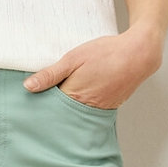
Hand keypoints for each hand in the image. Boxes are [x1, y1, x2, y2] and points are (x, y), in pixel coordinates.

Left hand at [22, 24, 162, 109]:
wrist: (138, 54)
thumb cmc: (106, 53)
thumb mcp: (73, 59)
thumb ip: (50, 74)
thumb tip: (29, 87)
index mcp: (74, 97)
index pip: (50, 108)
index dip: (42, 102)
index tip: (33, 99)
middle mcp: (87, 108)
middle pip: (63, 113)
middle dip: (55, 107)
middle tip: (46, 97)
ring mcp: (100, 109)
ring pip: (78, 112)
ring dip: (71, 106)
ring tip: (66, 93)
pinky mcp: (110, 107)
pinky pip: (91, 110)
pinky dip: (85, 104)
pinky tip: (84, 93)